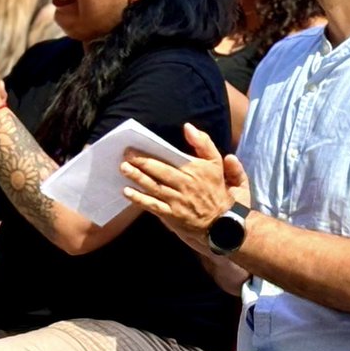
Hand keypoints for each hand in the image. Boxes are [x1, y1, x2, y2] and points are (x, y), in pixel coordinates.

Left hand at [120, 123, 243, 243]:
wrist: (226, 223)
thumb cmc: (221, 191)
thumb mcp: (218, 163)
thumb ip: (205, 144)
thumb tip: (188, 127)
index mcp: (195, 170)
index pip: (170, 159)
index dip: (151, 153)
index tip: (136, 145)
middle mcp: (185, 184)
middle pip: (160, 171)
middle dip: (141, 163)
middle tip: (125, 155)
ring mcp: (177, 201)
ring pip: (154, 187)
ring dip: (137, 178)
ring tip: (123, 169)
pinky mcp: (173, 216)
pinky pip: (154, 206)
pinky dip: (140, 199)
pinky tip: (127, 192)